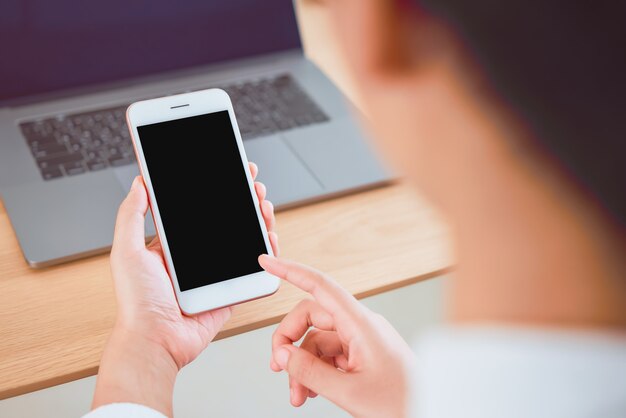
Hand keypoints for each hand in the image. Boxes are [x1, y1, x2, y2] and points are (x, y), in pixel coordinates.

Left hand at [92, 163, 277, 415]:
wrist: (156, 341)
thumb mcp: (126, 252)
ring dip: (257, 219)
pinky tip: (270, 235)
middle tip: (253, 184)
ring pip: (244, 240)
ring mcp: (215, 274)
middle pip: (227, 221)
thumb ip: (131, 216)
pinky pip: (253, 268)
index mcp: (174, 245)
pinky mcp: (230, 291)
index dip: (217, 189)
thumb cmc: (137, 302)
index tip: (230, 171)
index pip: (200, 209)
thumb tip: (139, 182)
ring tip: (263, 204)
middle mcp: (197, 257)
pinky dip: (266, 251)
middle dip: (243, 199)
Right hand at [259, 255, 413, 417]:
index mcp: (361, 324)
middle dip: (290, 342)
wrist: (428, 412)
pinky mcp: (362, 355)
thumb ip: (310, 372)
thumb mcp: (348, 391)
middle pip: (311, 317)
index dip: (291, 271)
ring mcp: (361, 340)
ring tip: (299, 395)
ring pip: (317, 341)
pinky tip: (312, 391)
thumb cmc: (403, 403)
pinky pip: (329, 355)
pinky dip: (315, 372)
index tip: (268, 262)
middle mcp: (361, 326)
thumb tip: (283, 355)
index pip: (320, 286)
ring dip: (302, 366)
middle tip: (278, 368)